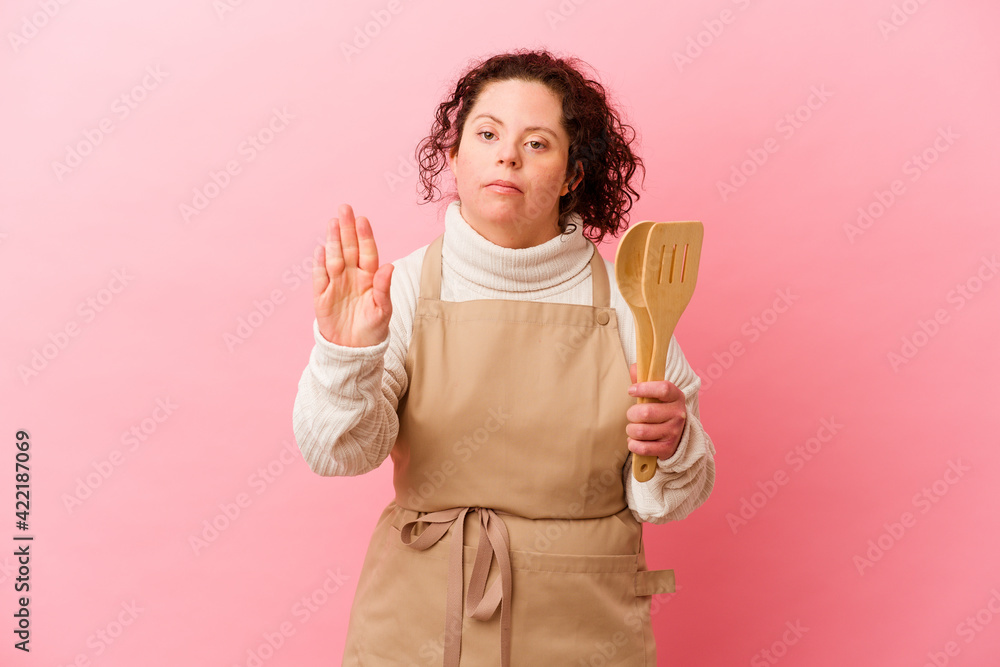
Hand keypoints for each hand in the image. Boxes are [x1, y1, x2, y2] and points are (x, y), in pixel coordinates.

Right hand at [313, 204, 393, 346]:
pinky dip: (319, 263)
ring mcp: (336, 284)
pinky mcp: (321, 296)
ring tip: (333, 222)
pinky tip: (320, 249)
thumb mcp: (382, 311)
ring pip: (334, 257)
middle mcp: (352, 276)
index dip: (365, 236)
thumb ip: (384, 288)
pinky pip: (319, 277)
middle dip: (347, 229)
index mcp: (370, 278)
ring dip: (333, 240)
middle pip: (349, 249)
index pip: (367, 252)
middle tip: (345, 208)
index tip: (363, 220)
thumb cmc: (373, 329)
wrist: (353, 350)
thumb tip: (389, 266)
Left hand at [625, 363, 686, 460]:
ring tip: (633, 428)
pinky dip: (633, 444)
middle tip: (632, 415)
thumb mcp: (656, 393)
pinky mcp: (668, 448)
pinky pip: (642, 448)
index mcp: (676, 396)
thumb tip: (635, 366)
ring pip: (641, 431)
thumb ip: (644, 379)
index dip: (644, 388)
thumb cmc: (661, 409)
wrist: (678, 436)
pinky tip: (635, 441)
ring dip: (631, 430)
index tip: (631, 390)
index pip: (663, 388)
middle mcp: (678, 414)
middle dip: (631, 414)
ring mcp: (674, 432)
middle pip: (645, 413)